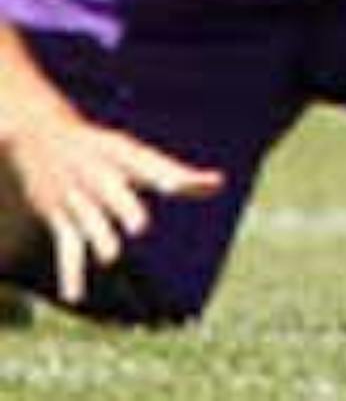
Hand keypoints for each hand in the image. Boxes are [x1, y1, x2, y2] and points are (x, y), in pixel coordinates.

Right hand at [4, 102, 221, 306]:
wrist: (39, 134)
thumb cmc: (102, 149)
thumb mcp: (134, 154)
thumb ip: (174, 174)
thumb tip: (220, 184)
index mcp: (125, 155)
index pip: (153, 166)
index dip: (175, 176)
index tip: (197, 184)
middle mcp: (102, 175)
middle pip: (115, 193)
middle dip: (125, 209)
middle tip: (139, 226)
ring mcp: (79, 197)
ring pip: (91, 222)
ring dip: (100, 238)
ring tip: (111, 257)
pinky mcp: (59, 217)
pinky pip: (68, 247)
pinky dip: (71, 274)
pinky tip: (76, 296)